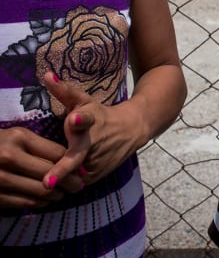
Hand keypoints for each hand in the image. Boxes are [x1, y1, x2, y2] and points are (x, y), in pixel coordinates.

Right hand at [0, 126, 82, 208]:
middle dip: (70, 182)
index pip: (57, 154)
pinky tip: (44, 201)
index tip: (82, 170)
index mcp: (19, 138)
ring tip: (62, 194)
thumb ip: (41, 146)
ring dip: (56, 195)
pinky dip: (38, 203)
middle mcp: (9, 157)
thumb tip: (70, 161)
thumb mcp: (17, 136)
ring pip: (40, 191)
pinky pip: (24, 202)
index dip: (74, 164)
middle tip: (78, 186)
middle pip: (51, 174)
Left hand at [41, 72, 142, 189]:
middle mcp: (96, 141)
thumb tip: (46, 75)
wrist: (134, 127)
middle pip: (76, 157)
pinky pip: (74, 181)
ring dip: (57, 176)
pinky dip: (65, 181)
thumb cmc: (100, 115)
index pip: (85, 119)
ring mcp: (99, 160)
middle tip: (46, 182)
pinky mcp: (98, 174)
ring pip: (71, 173)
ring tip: (47, 180)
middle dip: (61, 170)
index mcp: (92, 120)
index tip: (75, 119)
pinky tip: (58, 180)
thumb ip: (64, 91)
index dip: (80, 119)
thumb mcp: (84, 101)